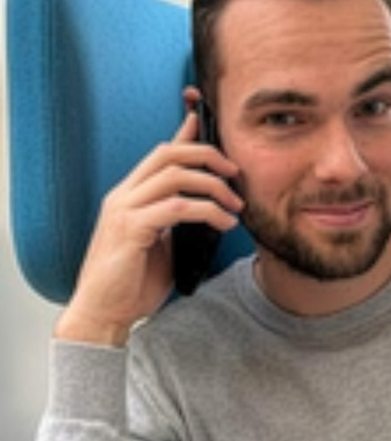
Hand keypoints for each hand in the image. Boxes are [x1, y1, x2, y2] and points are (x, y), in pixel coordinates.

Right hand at [54, 111, 243, 346]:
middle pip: (168, 153)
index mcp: (129, 196)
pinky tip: (223, 224)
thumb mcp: (163, 245)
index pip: (160, 154)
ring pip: (175, 175)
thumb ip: (178, 222)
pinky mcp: (131, 230)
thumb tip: (210, 209)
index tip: (212, 127)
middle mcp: (123, 196)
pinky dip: (206, 211)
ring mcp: (124, 210)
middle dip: (207, 155)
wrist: (104, 313)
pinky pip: (176, 208)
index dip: (187, 135)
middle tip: (235, 172)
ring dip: (213, 186)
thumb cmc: (132, 284)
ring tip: (235, 205)